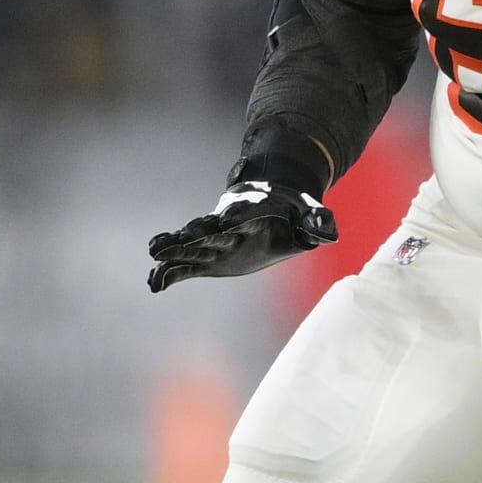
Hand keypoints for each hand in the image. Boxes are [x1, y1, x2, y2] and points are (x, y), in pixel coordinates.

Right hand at [147, 180, 337, 290]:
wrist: (275, 198)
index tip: (218, 224)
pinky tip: (154, 284)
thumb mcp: (311, 214)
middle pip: (206, 230)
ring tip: (152, 257)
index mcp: (253, 213)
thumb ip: (319, 223)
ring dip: (172, 251)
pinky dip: (172, 273)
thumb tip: (329, 232)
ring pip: (192, 246)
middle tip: (165, 242)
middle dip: (188, 236)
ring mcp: (216, 241)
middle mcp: (229, 226)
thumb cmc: (295, 209)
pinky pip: (188, 266)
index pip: (238, 217)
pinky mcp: (210, 257)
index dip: (229, 220)